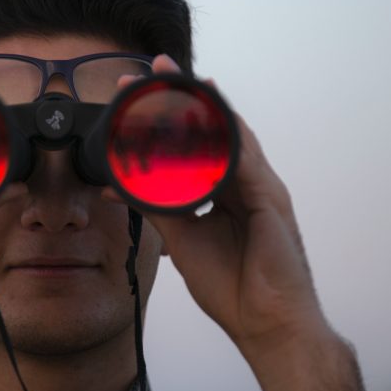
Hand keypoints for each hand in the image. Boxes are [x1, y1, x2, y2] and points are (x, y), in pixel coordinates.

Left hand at [109, 56, 364, 390]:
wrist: (266, 324)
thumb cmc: (233, 287)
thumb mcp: (182, 238)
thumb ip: (157, 206)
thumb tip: (119, 186)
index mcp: (225, 189)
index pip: (196, 140)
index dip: (171, 114)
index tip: (139, 91)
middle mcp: (245, 181)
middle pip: (215, 127)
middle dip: (187, 94)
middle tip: (158, 66)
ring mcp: (262, 187)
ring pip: (233, 134)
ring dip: (207, 105)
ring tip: (184, 79)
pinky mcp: (272, 200)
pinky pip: (246, 162)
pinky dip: (227, 139)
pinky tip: (210, 119)